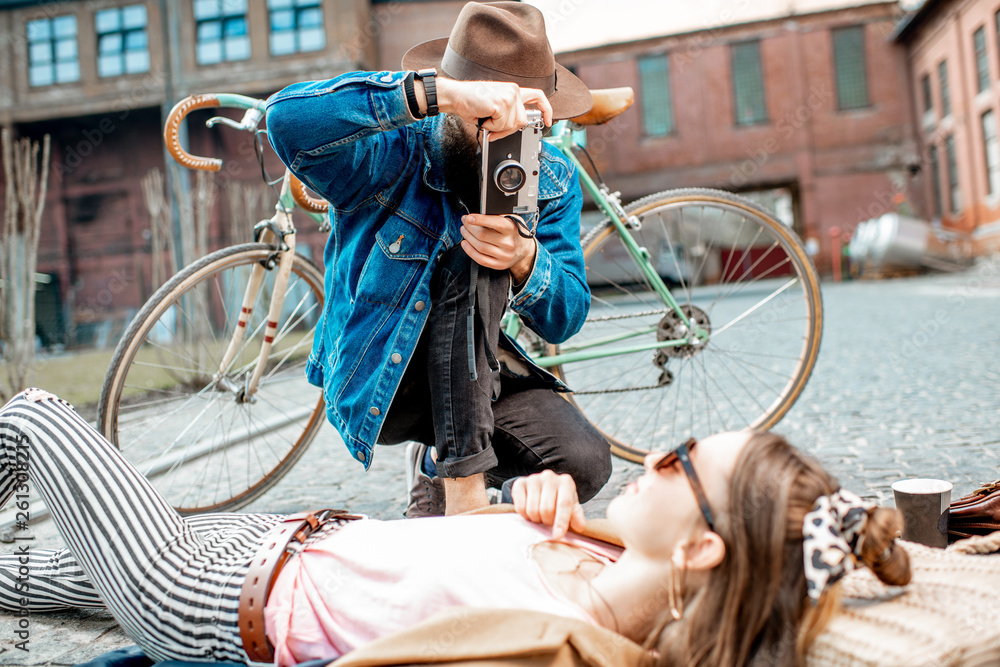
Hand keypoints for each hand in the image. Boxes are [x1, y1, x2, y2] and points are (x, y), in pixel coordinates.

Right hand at [430, 78, 552, 139]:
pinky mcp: (501, 103)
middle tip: (493, 126)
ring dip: (497, 127)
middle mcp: (513, 91)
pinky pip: (501, 125)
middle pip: (522, 121)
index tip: (548, 121)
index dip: (546, 110)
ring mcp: (508, 96)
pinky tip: (483, 115)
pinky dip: (490, 126)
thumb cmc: (471, 102)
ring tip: (486, 116)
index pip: (538, 96)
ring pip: (512, 125)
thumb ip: (507, 116)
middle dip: (507, 129)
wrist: (456, 96)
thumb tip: (510, 131)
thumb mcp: (494, 109)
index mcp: (512, 91)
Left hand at [460, 214, 536, 282]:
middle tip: (465, 221)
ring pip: (479, 247)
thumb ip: (498, 215)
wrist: (524, 249)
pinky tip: (465, 243)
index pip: (494, 223)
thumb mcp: (511, 219)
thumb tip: (479, 213)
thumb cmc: (514, 232)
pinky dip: (470, 250)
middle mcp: (508, 243)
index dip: (479, 219)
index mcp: (511, 229)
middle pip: (482, 235)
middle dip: (469, 227)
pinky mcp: (499, 264)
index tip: (469, 217)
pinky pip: (480, 259)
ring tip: (464, 230)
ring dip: (468, 237)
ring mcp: (504, 255)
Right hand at [512, 470, 586, 539]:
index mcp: (565, 482)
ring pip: (532, 509)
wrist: (542, 487)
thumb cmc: (559, 498)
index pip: (564, 504)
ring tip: (539, 515)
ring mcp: (533, 479)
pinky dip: (524, 514)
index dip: (561, 522)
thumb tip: (580, 527)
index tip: (557, 536)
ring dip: (535, 519)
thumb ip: (576, 516)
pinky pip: (520, 507)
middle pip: (546, 509)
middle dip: (547, 521)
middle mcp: (549, 477)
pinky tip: (529, 510)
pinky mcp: (520, 483)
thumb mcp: (571, 506)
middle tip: (548, 521)